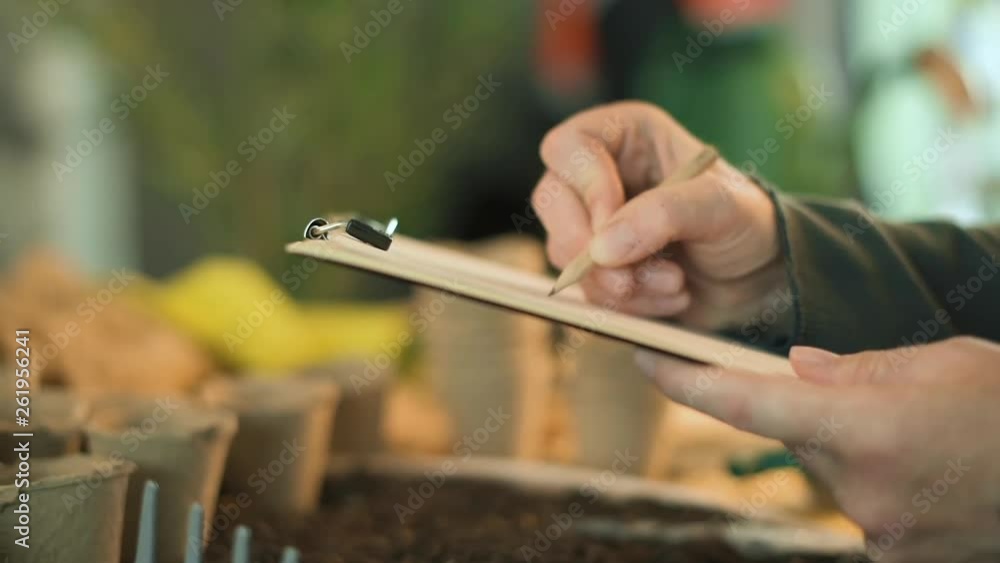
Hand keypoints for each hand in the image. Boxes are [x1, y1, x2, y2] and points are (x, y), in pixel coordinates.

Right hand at [531, 101, 785, 329]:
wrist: (761, 276)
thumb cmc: (747, 221)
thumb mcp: (720, 206)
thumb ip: (662, 215)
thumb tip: (600, 248)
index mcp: (626, 135)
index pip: (569, 146)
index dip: (585, 188)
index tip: (613, 227)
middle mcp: (601, 172)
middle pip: (552, 201)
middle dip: (591, 249)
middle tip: (631, 279)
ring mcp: (594, 221)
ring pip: (565, 252)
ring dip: (618, 282)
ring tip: (675, 285)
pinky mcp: (598, 265)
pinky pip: (585, 287)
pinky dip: (626, 303)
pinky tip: (669, 299)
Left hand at [636, 337, 999, 562]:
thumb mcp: (939, 362)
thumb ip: (854, 369)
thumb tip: (794, 368)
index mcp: (869, 427)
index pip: (750, 403)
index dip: (688, 383)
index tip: (648, 360)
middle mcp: (863, 488)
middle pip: (797, 437)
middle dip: (817, 412)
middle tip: (874, 398)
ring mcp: (879, 532)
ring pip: (830, 472)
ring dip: (851, 448)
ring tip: (917, 434)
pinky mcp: (896, 558)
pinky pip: (860, 506)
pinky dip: (877, 482)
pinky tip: (924, 470)